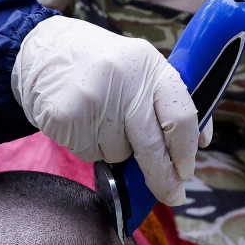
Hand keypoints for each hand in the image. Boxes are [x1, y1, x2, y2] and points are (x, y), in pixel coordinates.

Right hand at [12, 15, 212, 206]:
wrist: (43, 50)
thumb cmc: (100, 64)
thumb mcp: (140, 67)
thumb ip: (170, 99)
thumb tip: (201, 140)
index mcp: (150, 66)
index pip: (181, 115)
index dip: (186, 150)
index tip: (187, 171)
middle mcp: (123, 82)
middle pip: (151, 146)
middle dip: (163, 177)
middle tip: (171, 195)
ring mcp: (92, 101)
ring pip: (118, 153)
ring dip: (114, 149)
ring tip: (100, 120)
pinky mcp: (65, 117)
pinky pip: (89, 154)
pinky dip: (88, 147)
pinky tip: (81, 122)